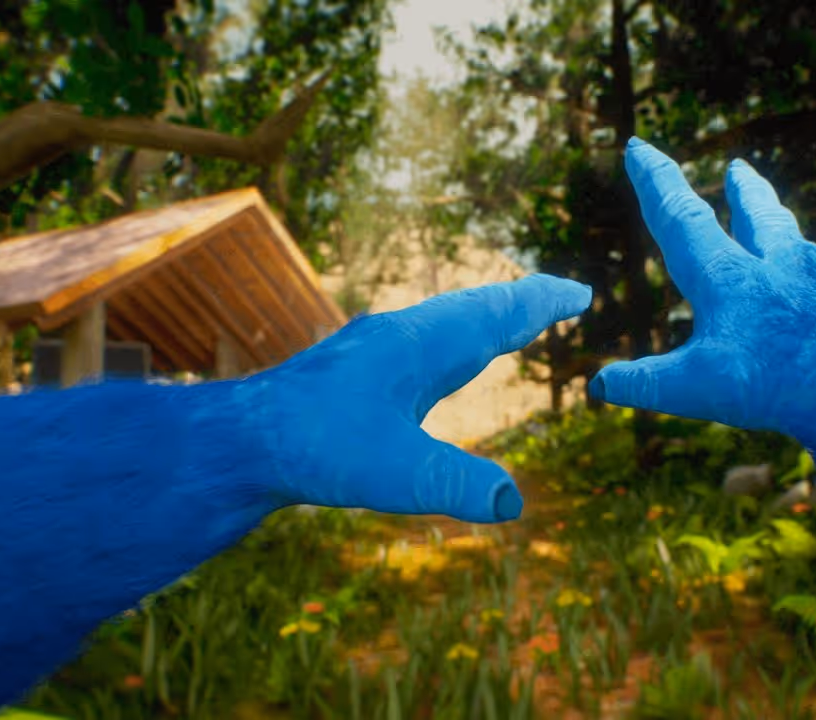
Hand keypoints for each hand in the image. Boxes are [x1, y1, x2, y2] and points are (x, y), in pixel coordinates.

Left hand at [239, 274, 591, 523]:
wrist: (237, 442)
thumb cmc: (312, 447)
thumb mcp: (393, 473)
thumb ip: (454, 484)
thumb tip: (513, 502)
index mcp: (418, 345)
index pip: (493, 316)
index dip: (539, 304)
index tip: (578, 292)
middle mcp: (399, 337)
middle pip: (472, 310)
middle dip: (518, 304)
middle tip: (559, 296)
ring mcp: (372, 352)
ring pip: (442, 325)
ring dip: (483, 321)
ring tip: (510, 325)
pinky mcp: (353, 375)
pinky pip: (419, 348)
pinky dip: (450, 346)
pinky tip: (438, 369)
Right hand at [591, 138, 815, 435]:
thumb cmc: (783, 382)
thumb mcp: (699, 388)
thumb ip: (647, 384)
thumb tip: (599, 385)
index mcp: (729, 277)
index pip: (682, 219)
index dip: (656, 182)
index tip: (638, 147)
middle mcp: (778, 269)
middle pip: (756, 217)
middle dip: (740, 193)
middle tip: (739, 167)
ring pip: (795, 243)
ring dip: (780, 223)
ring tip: (778, 216)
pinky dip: (815, 277)